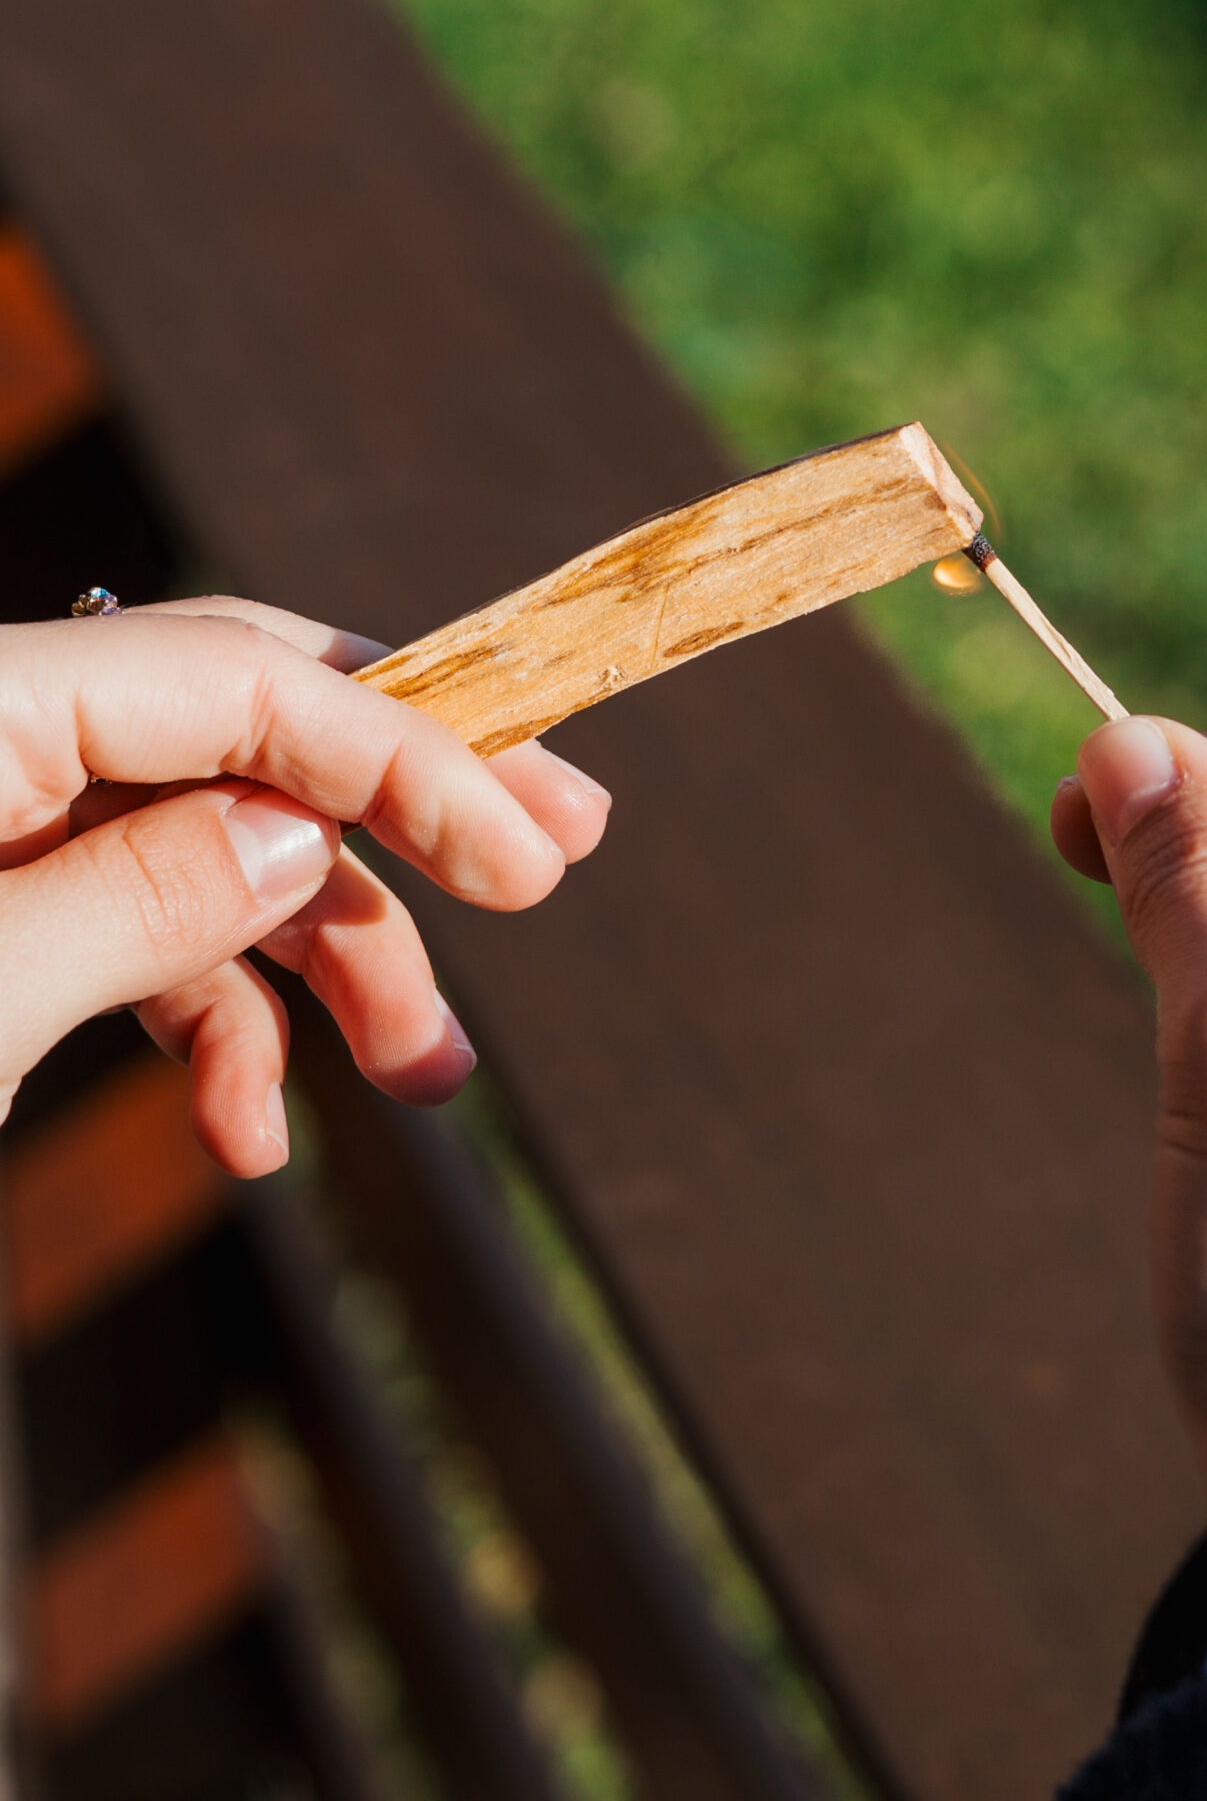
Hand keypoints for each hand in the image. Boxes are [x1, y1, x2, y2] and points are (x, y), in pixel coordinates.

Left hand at [0, 596, 607, 1177]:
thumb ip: (144, 895)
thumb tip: (302, 840)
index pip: (244, 676)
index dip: (405, 758)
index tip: (526, 865)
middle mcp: (15, 736)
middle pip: (259, 725)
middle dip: (406, 811)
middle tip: (550, 863)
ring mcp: (15, 825)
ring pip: (221, 852)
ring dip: (337, 964)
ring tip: (429, 1072)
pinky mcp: (13, 912)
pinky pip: (148, 938)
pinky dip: (223, 1028)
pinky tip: (251, 1133)